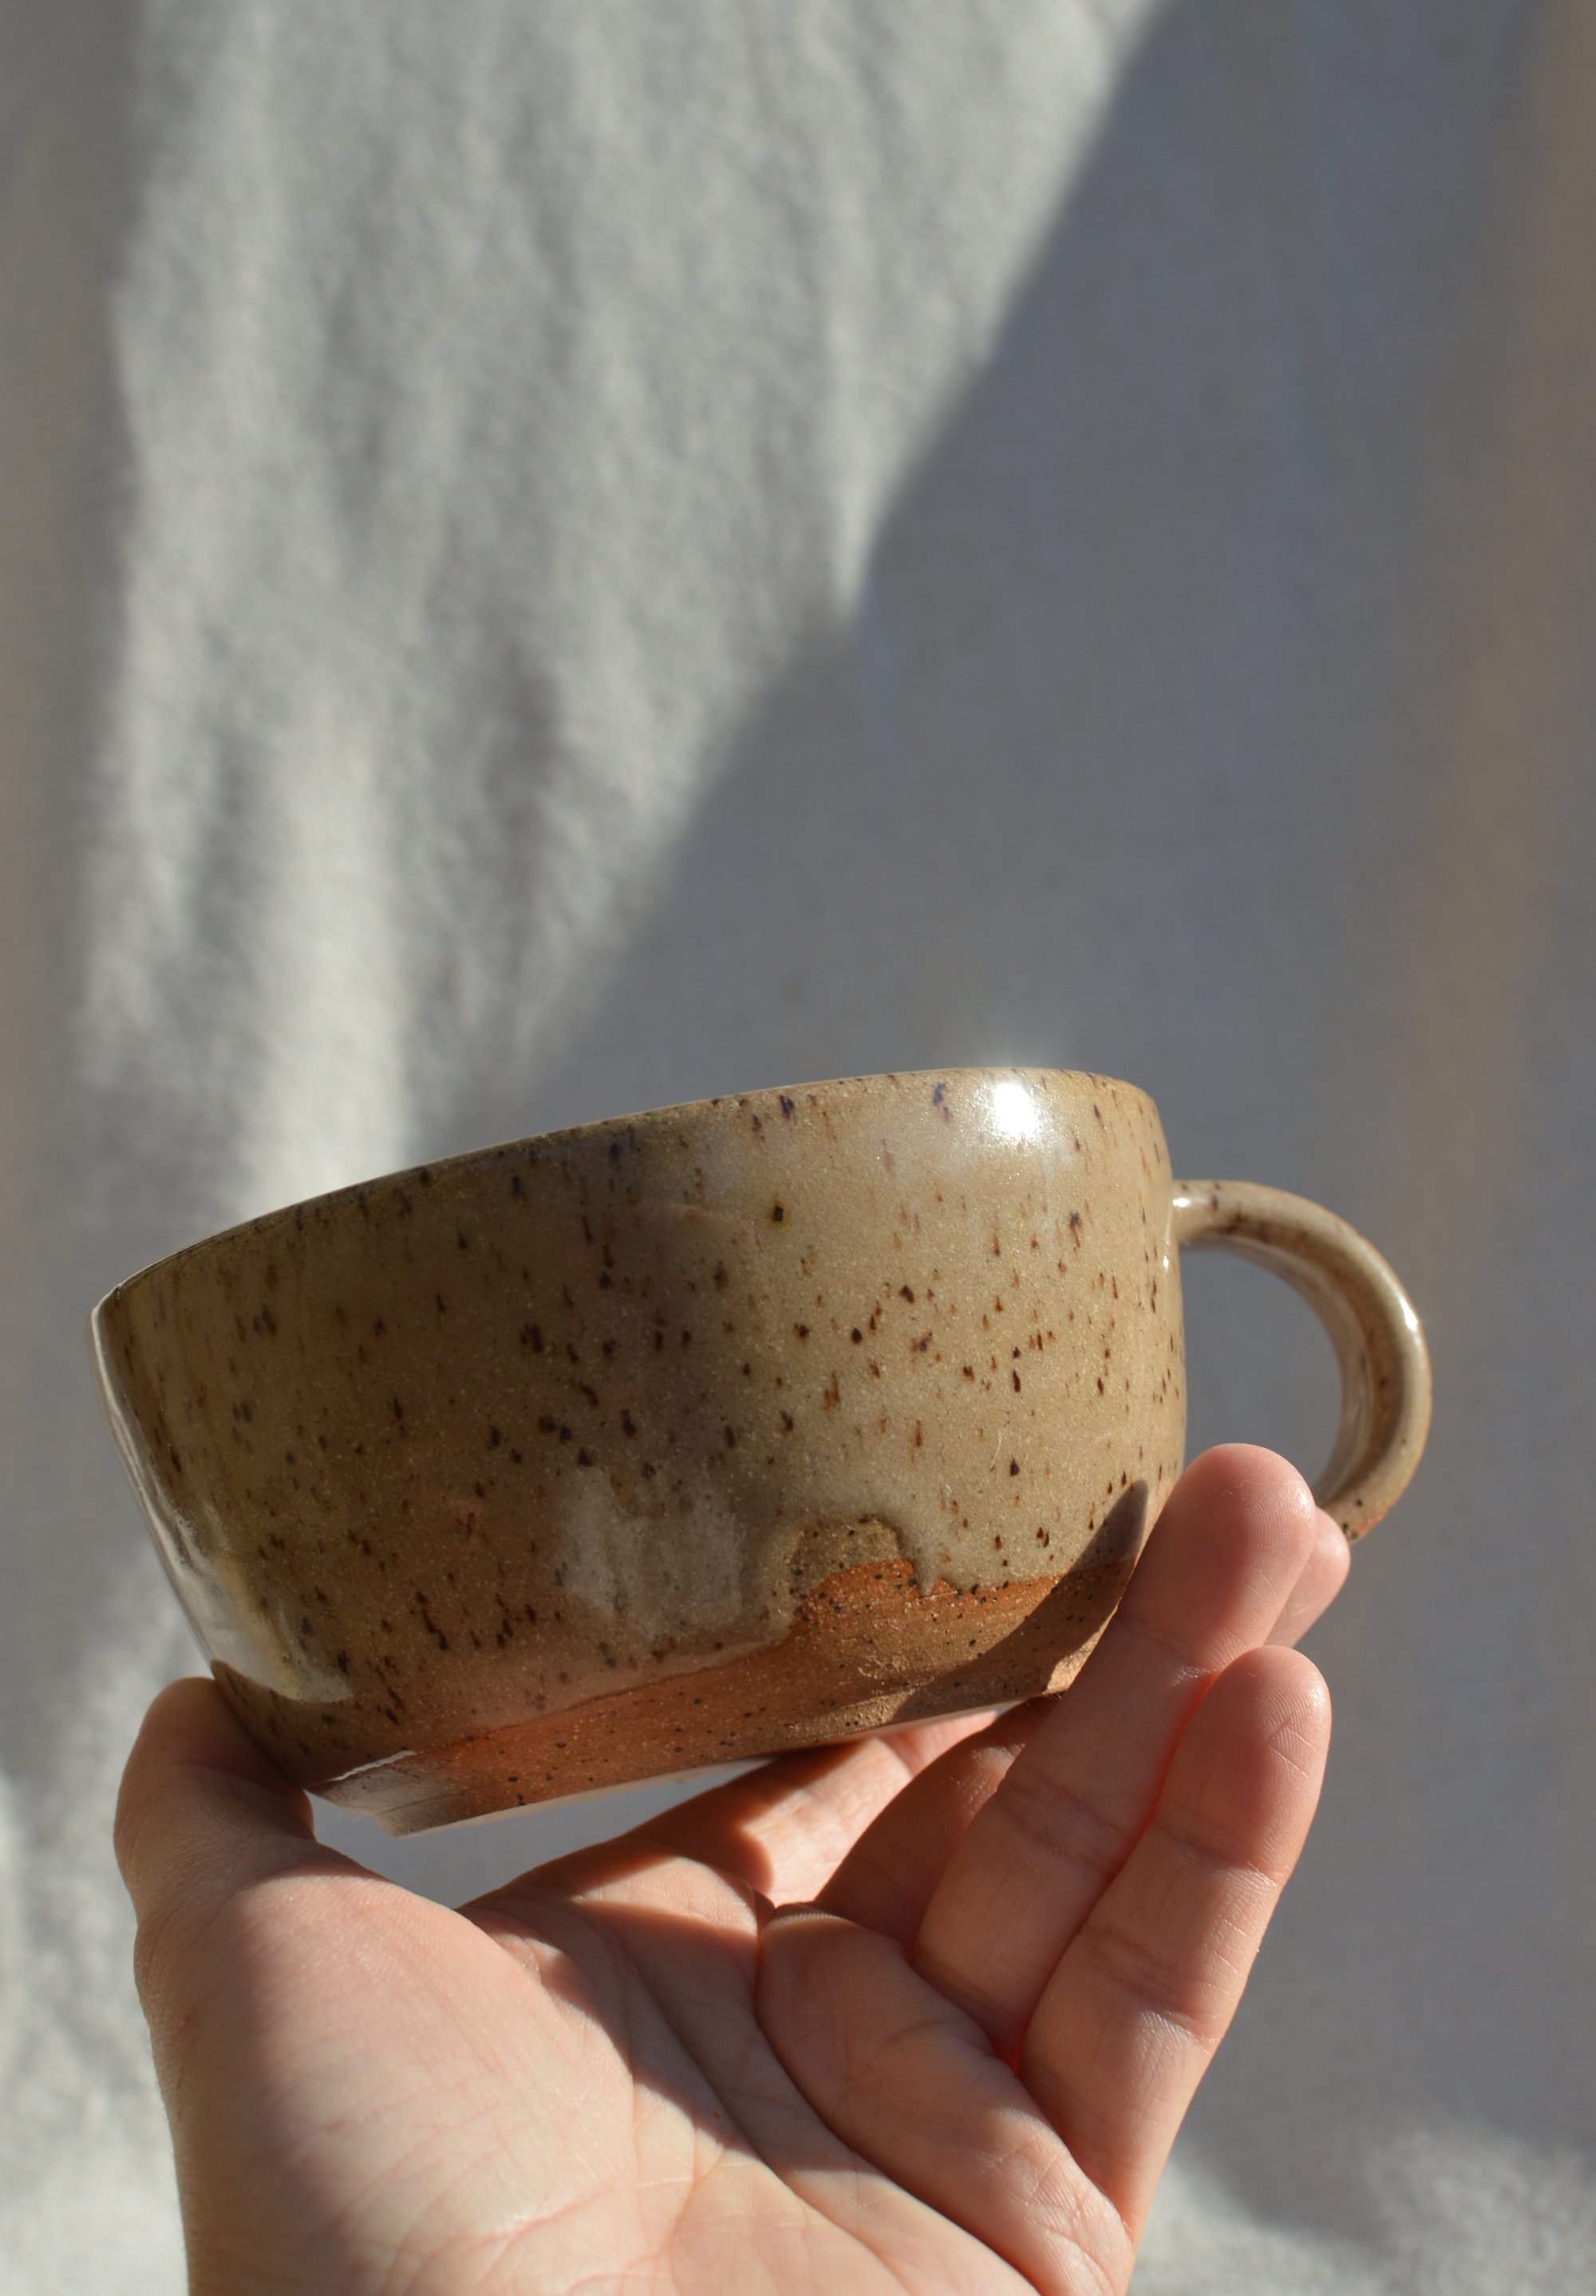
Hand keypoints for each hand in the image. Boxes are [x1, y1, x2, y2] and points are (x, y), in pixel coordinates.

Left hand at [116, 1445, 1345, 2293]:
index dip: (933, 1630)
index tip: (1005, 1496)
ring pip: (1104, 1859)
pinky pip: (1152, 2005)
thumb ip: (227, 1814)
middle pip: (1004, 1782)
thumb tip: (201, 1679)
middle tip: (1213, 1475)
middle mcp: (821, 2033)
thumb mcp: (260, 1967)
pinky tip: (1279, 1698)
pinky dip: (1227, 1851)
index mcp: (671, 1958)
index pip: (840, 1757)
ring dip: (1203, 1685)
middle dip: (1117, 1626)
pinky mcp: (1045, 2224)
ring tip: (1281, 1516)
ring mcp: (945, 2126)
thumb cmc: (344, 2231)